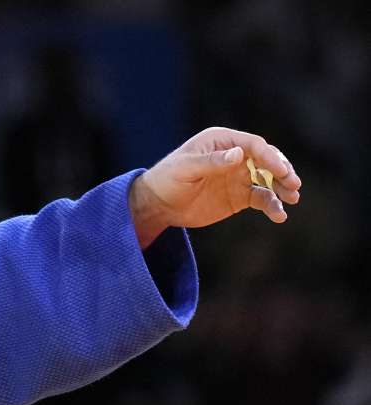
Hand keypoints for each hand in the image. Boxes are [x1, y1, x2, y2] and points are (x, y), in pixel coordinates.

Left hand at [129, 127, 302, 247]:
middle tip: (294, 184)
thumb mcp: (185, 168)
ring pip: (269, 180)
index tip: (281, 171)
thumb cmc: (167, 179)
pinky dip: (272, 205)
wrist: (159, 205)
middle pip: (268, 160)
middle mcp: (236, 156)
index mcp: (222, 141)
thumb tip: (238, 154)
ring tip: (293, 199)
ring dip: (283, 188)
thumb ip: (211, 162)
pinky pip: (262, 198)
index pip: (253, 145)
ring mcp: (240, 176)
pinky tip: (279, 216)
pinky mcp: (240, 196)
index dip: (270, 156)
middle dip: (283, 171)